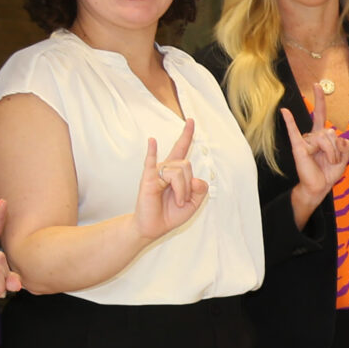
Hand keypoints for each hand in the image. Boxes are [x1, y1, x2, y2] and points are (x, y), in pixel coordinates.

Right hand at [133, 119, 206, 240]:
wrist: (154, 227)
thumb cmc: (170, 213)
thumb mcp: (194, 204)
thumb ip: (200, 190)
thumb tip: (196, 179)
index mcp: (177, 172)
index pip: (182, 149)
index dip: (187, 135)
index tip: (190, 120)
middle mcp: (166, 168)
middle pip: (186, 165)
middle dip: (189, 186)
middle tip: (182, 201)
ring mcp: (156, 173)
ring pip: (178, 172)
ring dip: (181, 191)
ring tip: (176, 202)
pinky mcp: (148, 180)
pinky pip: (151, 163)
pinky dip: (152, 152)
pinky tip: (152, 141)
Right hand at [282, 87, 348, 199]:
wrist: (318, 187)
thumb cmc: (328, 173)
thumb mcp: (344, 159)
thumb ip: (346, 146)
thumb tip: (341, 138)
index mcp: (322, 136)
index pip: (320, 114)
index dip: (320, 100)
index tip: (317, 85)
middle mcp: (313, 135)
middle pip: (330, 131)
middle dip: (337, 148)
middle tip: (334, 161)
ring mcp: (305, 140)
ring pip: (326, 139)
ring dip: (332, 153)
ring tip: (328, 163)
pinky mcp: (299, 147)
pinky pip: (294, 132)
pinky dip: (290, 121)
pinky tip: (284, 111)